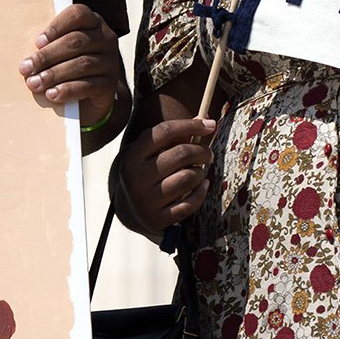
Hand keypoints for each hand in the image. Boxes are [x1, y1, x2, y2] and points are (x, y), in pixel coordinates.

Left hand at [19, 4, 123, 123]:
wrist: (91, 97)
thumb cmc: (69, 65)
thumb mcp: (61, 50)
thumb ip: (49, 45)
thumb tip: (27, 57)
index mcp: (93, 22)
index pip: (78, 14)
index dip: (56, 26)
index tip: (37, 42)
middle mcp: (105, 39)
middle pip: (76, 41)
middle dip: (47, 56)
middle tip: (26, 68)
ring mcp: (110, 62)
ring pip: (81, 64)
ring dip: (54, 74)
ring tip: (34, 83)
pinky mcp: (110, 84)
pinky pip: (88, 85)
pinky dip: (68, 90)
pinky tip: (52, 94)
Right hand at [117, 117, 217, 236]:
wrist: (128, 209)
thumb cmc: (147, 172)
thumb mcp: (150, 152)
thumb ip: (174, 136)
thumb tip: (205, 119)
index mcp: (132, 156)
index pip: (165, 131)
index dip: (191, 125)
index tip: (210, 123)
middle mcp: (136, 178)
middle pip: (181, 153)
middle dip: (202, 151)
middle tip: (208, 153)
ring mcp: (146, 200)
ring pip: (188, 178)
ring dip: (200, 173)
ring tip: (199, 172)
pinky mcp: (157, 219)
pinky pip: (190, 203)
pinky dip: (201, 193)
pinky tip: (202, 186)